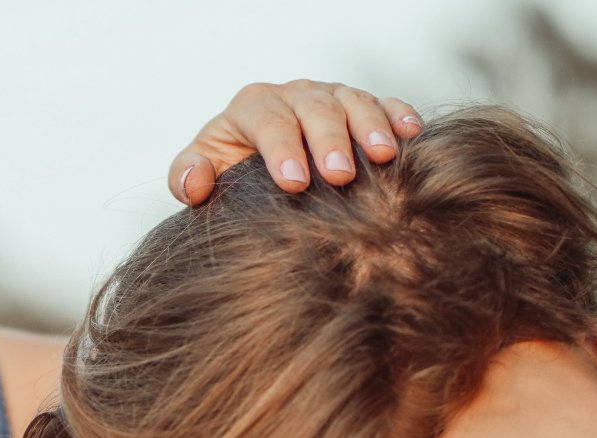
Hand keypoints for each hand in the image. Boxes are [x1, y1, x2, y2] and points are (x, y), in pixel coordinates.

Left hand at [168, 80, 422, 203]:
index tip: (293, 183)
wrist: (256, 171)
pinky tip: (410, 134)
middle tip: (340, 175)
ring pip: (352, 101)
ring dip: (370, 126)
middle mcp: (293, 96)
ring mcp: (329, 98)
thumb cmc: (229, 174)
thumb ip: (186, 176)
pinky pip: (382, 104)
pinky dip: (397, 115)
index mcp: (252, 108)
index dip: (281, 148)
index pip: (267, 120)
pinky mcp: (358, 108)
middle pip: (314, 107)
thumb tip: (195, 182)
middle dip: (328, 140)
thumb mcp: (201, 173)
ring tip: (383, 156)